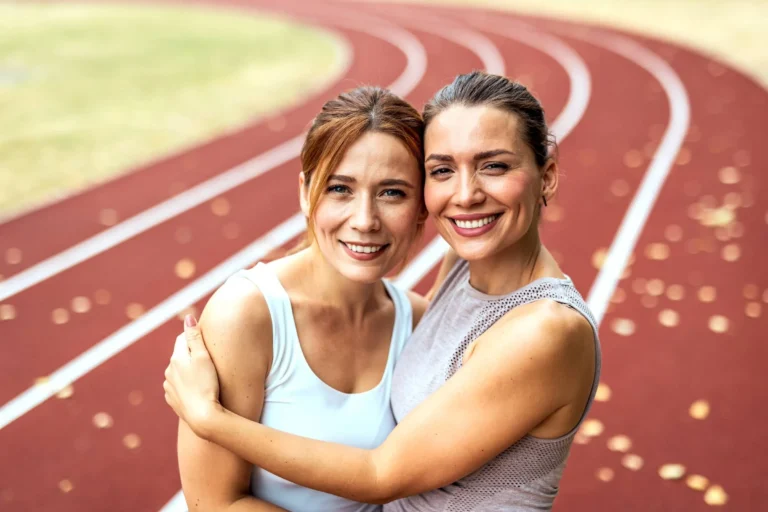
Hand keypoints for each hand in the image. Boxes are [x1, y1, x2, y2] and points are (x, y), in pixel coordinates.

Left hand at [163, 315, 221, 437]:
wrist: (203, 417)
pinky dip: (187, 386)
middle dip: (191, 354)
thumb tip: (188, 317)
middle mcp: (169, 372)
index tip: (207, 341)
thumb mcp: (203, 357)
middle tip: (209, 359)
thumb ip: (195, 336)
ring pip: (179, 372)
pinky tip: (198, 390)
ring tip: (205, 377)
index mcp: (176, 358)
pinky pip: (179, 387)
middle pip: (180, 355)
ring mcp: (169, 387)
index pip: (183, 338)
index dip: (195, 337)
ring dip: (189, 371)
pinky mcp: (173, 400)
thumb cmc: (207, 384)